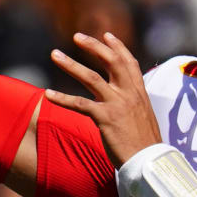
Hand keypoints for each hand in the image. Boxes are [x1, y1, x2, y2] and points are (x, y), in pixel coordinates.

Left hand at [45, 32, 161, 166]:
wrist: (149, 161)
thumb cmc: (145, 144)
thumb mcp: (143, 117)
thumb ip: (133, 104)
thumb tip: (124, 102)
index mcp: (139, 92)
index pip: (129, 62)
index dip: (118, 47)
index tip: (106, 35)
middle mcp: (129, 94)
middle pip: (110, 61)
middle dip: (93, 46)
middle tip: (76, 36)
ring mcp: (117, 104)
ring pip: (91, 77)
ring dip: (70, 64)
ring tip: (54, 54)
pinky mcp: (105, 118)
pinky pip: (79, 104)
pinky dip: (62, 98)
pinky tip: (48, 94)